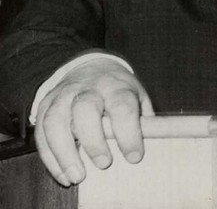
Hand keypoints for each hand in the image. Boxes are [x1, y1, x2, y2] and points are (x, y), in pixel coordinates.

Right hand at [34, 58, 153, 186]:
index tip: (134, 157)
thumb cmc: (118, 90)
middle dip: (93, 140)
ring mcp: (64, 96)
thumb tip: (148, 146)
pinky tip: (63, 174)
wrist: (91, 67)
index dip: (128, 133)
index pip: (123, 106)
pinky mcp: (46, 106)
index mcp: (116, 86)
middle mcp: (88, 89)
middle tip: (104, 164)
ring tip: (77, 177)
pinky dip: (49, 157)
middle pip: (85, 109)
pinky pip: (41, 132)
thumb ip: (142, 120)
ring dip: (64, 153)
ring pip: (56, 121)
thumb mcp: (137, 96)